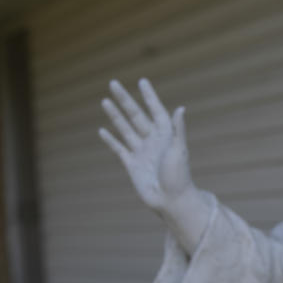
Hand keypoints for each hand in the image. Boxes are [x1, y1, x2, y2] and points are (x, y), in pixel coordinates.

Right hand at [99, 78, 191, 212]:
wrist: (170, 201)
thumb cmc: (179, 176)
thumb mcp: (179, 150)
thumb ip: (177, 129)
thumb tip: (180, 108)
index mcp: (165, 135)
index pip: (156, 111)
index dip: (149, 97)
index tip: (142, 81)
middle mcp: (152, 141)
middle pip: (136, 116)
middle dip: (125, 100)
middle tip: (113, 83)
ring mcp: (141, 152)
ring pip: (125, 129)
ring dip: (115, 115)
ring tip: (105, 101)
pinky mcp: (132, 165)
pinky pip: (119, 149)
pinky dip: (111, 140)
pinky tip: (103, 130)